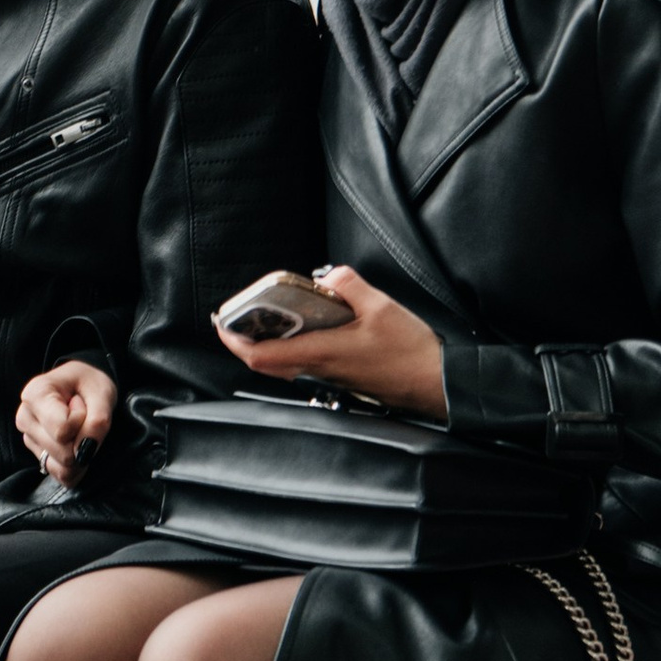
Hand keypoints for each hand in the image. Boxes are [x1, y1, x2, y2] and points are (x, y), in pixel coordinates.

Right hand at [15, 358, 116, 484]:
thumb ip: (98, 421)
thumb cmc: (89, 384)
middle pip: (63, 452)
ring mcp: (29, 439)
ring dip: (81, 452)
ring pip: (62, 467)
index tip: (81, 403)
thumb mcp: (102, 391)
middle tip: (83, 416)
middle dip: (83, 438)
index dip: (82, 421)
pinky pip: (62, 476)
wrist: (83, 386)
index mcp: (35, 394)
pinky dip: (78, 467)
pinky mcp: (38, 456)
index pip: (62, 429)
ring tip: (78, 427)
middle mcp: (25, 417)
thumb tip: (85, 451)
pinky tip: (77, 444)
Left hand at [218, 262, 448, 416]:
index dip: (235, 340)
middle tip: (240, 315)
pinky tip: (308, 325)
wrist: (437, 383)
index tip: (223, 322)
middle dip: (247, 338)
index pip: (261, 355)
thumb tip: (328, 276)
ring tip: (268, 315)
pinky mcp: (343, 376)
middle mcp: (320, 368)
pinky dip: (296, 343)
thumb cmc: (411, 353)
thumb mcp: (380, 306)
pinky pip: (307, 360)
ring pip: (286, 362)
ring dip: (270, 340)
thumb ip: (347, 284)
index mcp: (321, 352)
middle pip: (267, 360)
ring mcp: (331, 375)